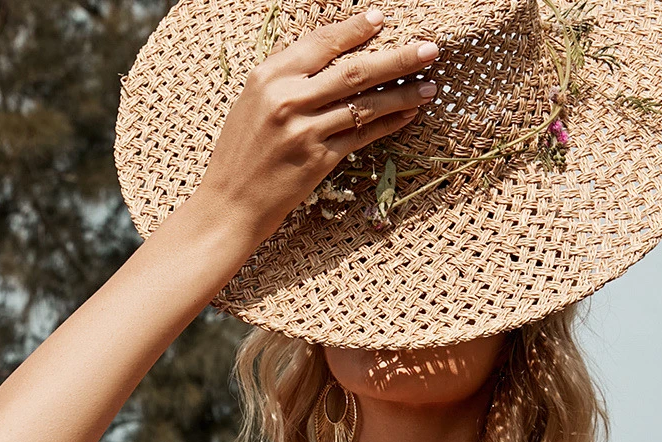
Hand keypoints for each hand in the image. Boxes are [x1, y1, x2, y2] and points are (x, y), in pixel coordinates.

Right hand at [194, 9, 440, 252]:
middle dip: (397, 58)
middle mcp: (288, 99)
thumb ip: (289, 77)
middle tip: (430, 49)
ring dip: (402, 94)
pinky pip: (362, 136)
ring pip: (365, 105)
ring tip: (431, 85)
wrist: (230, 203)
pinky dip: (388, 124)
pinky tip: (408, 115)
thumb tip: (332, 55)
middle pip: (355, 71)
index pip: (322, 43)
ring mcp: (305, 131)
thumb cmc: (242, 152)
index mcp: (270, 76)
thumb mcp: (254, 101)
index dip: (356, 29)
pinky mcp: (319, 161)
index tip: (382, 19)